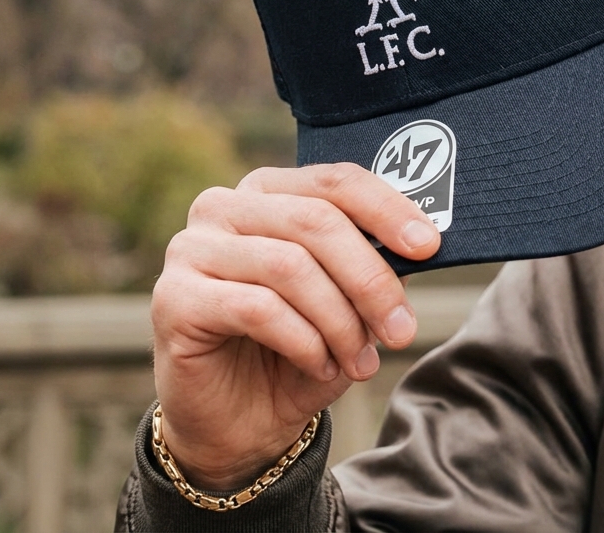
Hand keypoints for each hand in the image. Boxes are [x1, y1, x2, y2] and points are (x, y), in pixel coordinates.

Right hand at [151, 162, 440, 489]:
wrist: (241, 422)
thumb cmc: (300, 350)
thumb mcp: (350, 301)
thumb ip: (377, 263)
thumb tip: (424, 242)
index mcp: (269, 191)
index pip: (335, 181)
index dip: (387, 209)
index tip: (430, 247)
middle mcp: (224, 207)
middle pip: (316, 221)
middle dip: (370, 279)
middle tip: (402, 329)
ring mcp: (191, 248)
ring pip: (290, 266)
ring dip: (339, 320)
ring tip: (360, 360)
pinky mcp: (173, 298)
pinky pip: (258, 307)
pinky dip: (304, 340)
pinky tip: (321, 365)